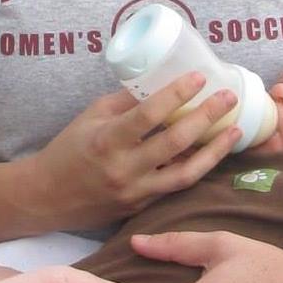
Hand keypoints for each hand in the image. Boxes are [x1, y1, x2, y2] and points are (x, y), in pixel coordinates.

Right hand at [33, 74, 243, 228]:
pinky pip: (177, 186)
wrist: (47, 197)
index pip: (149, 114)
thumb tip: (161, 79)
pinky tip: (214, 152)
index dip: (177, 94)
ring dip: (215, 151)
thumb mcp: (92, 116)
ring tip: (236, 130)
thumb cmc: (69, 149)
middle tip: (228, 97)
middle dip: (207, 117)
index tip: (199, 77)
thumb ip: (126, 101)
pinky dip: (199, 168)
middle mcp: (124, 169)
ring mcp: (136, 192)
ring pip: (186, 174)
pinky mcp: (143, 206)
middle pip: (175, 143)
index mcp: (107, 140)